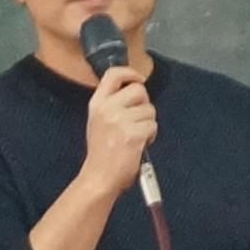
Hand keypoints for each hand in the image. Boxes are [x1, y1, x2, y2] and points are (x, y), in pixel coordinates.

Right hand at [81, 61, 156, 194]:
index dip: (130, 73)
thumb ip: (112, 103)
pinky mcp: (133, 134)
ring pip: (150, 110)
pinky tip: (140, 144)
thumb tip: (135, 88)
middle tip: (138, 119)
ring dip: (148, 123)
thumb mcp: (98, 120)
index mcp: (97, 103)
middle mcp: (107, 108)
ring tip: (136, 136)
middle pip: (139, 90)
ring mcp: (120, 121)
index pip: (113, 74)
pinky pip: (153, 126)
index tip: (138, 79)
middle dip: (144, 104)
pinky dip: (151, 136)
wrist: (99, 177)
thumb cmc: (102, 151)